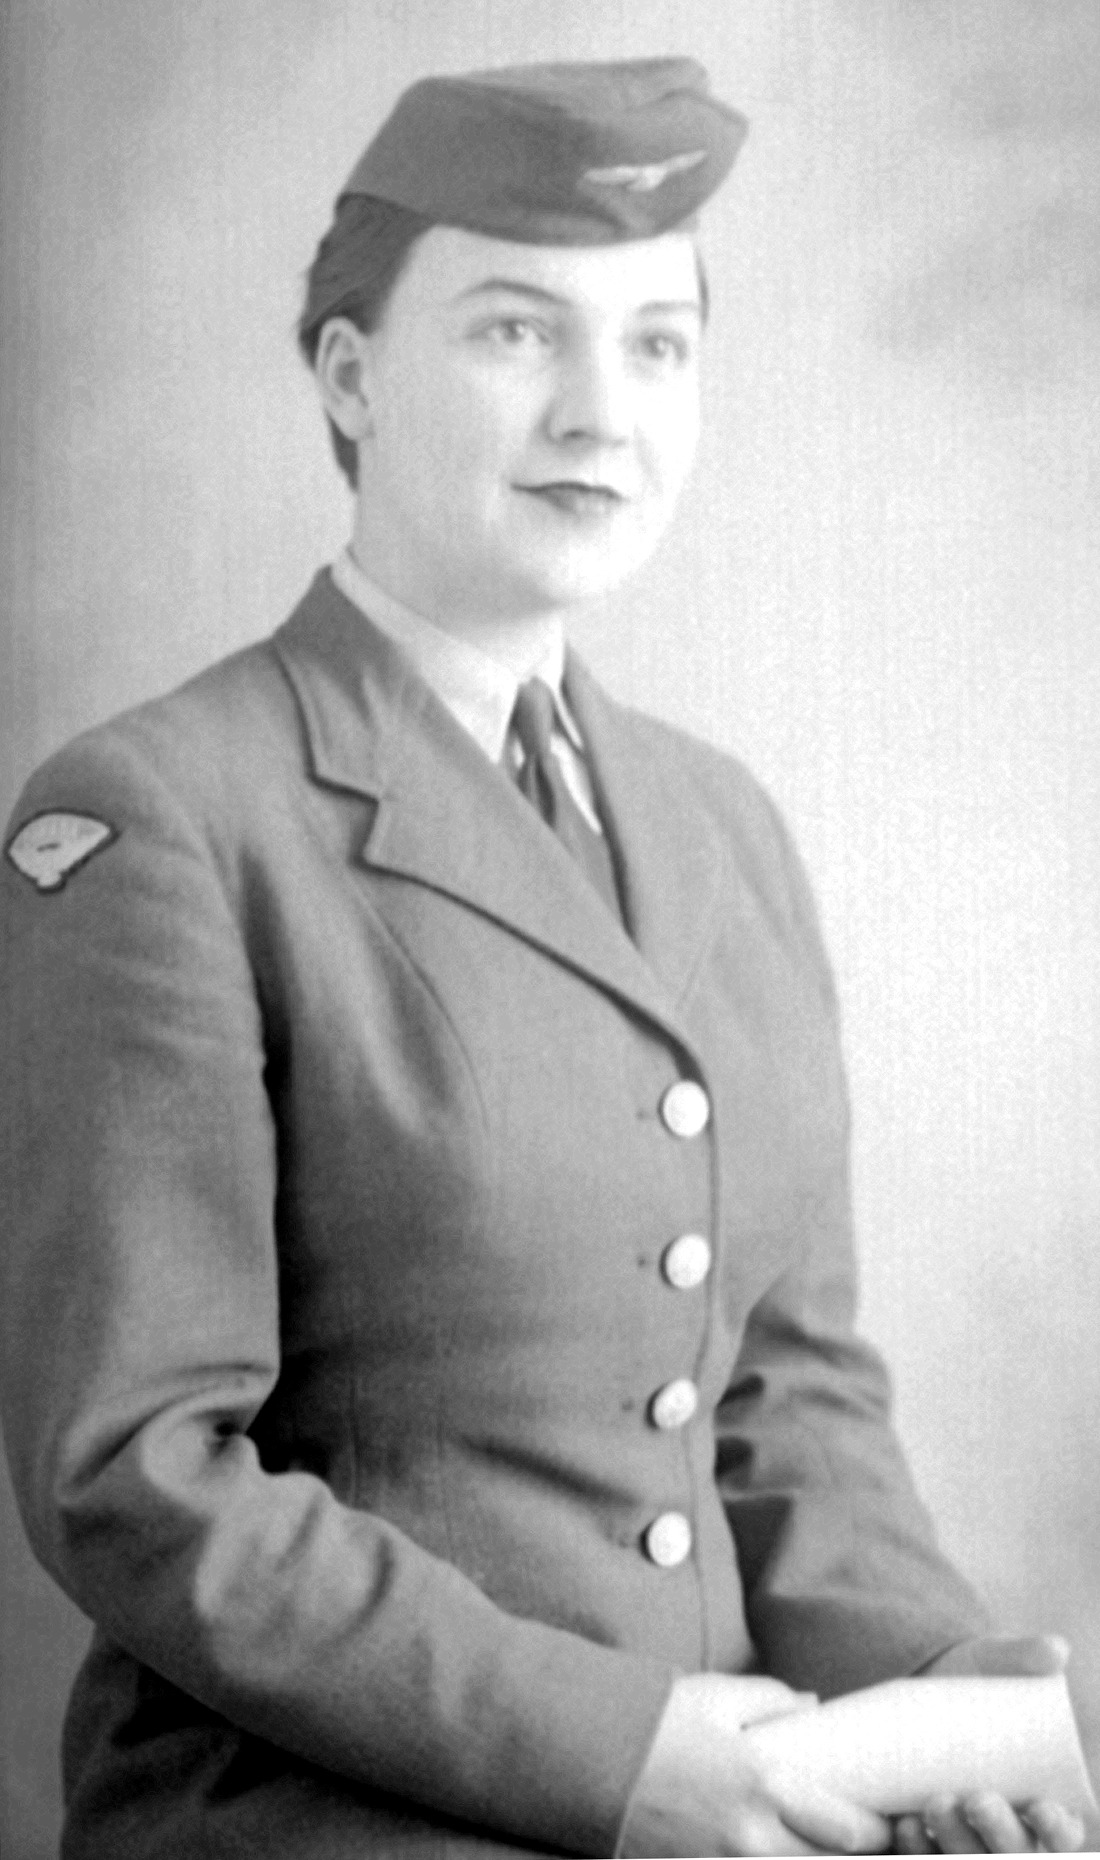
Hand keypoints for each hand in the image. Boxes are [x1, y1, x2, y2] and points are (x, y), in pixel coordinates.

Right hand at [620, 1672, 891, 1856]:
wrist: (588, 1758)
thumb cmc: (657, 1720)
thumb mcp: (720, 1696)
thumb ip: (775, 1700)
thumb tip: (816, 1707)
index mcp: (766, 1785)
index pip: (851, 1832)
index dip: (879, 1833)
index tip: (890, 1822)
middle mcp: (752, 1838)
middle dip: (855, 1859)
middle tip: (867, 1843)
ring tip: (820, 1846)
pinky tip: (776, 1853)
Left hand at [892, 1636, 1086, 1853]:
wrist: (903, 1690)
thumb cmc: (963, 1684)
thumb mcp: (988, 1665)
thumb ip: (1021, 1654)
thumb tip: (1057, 1649)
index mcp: (1037, 1802)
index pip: (1063, 1836)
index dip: (1058, 1831)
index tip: (1042, 1807)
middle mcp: (1003, 1834)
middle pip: (1014, 1853)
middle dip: (1000, 1834)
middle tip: (977, 1799)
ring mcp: (962, 1844)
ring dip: (954, 1843)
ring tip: (933, 1803)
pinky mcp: (922, 1847)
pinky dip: (916, 1852)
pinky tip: (904, 1827)